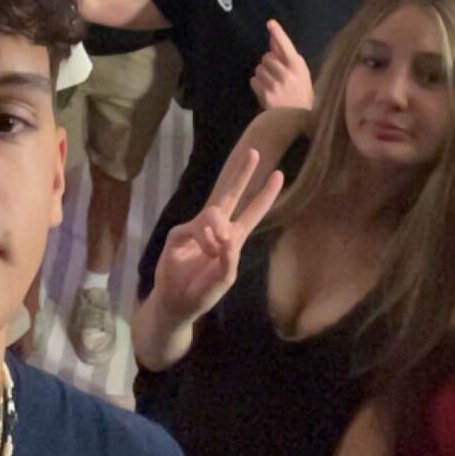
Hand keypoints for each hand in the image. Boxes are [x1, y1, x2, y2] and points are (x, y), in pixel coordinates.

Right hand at [152, 148, 283, 327]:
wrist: (175, 303)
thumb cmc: (202, 293)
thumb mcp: (223, 281)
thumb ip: (229, 260)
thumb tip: (229, 236)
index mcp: (233, 239)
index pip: (252, 212)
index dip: (265, 194)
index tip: (279, 174)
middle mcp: (217, 229)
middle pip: (231, 194)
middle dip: (242, 174)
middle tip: (254, 152)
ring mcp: (198, 230)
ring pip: (214, 211)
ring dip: (218, 226)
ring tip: (218, 244)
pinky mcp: (180, 234)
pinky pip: (195, 227)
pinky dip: (204, 240)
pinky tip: (205, 253)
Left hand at [251, 20, 314, 110]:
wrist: (296, 119)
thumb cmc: (300, 94)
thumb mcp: (301, 73)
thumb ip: (287, 56)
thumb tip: (273, 38)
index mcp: (298, 67)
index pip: (287, 46)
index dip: (279, 34)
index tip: (270, 23)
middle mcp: (287, 74)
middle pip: (267, 57)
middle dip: (268, 63)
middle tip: (275, 74)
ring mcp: (276, 84)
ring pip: (259, 68)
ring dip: (262, 74)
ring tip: (272, 84)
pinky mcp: (266, 94)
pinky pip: (254, 81)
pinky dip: (257, 85)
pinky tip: (266, 91)